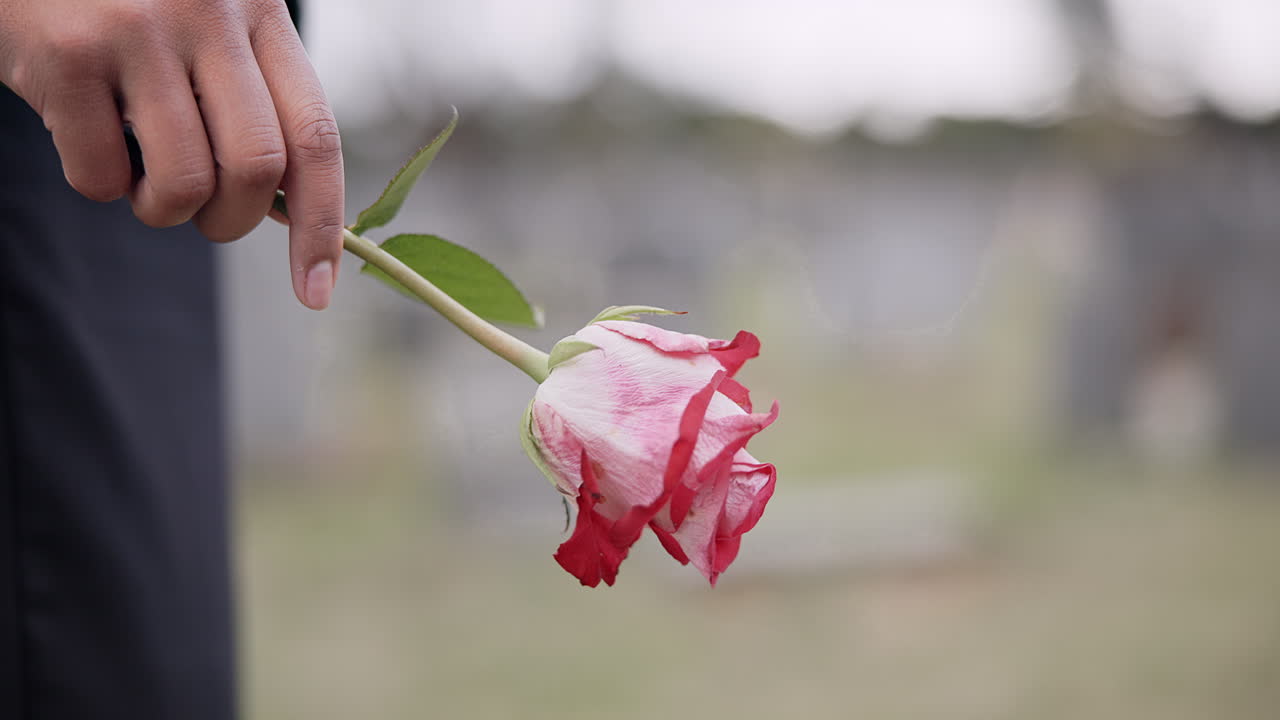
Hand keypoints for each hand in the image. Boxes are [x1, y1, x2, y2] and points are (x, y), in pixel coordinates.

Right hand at [0, 0, 342, 308]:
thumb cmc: (130, 1)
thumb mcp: (210, 24)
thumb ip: (251, 97)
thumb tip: (287, 211)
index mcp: (261, 13)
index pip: (316, 137)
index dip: (324, 225)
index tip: (317, 291)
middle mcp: (208, 15)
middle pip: (258, 169)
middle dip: (231, 222)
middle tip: (204, 215)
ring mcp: (135, 30)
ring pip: (183, 183)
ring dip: (163, 211)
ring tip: (141, 179)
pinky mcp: (66, 54)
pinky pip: (100, 176)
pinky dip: (98, 184)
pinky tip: (85, 135)